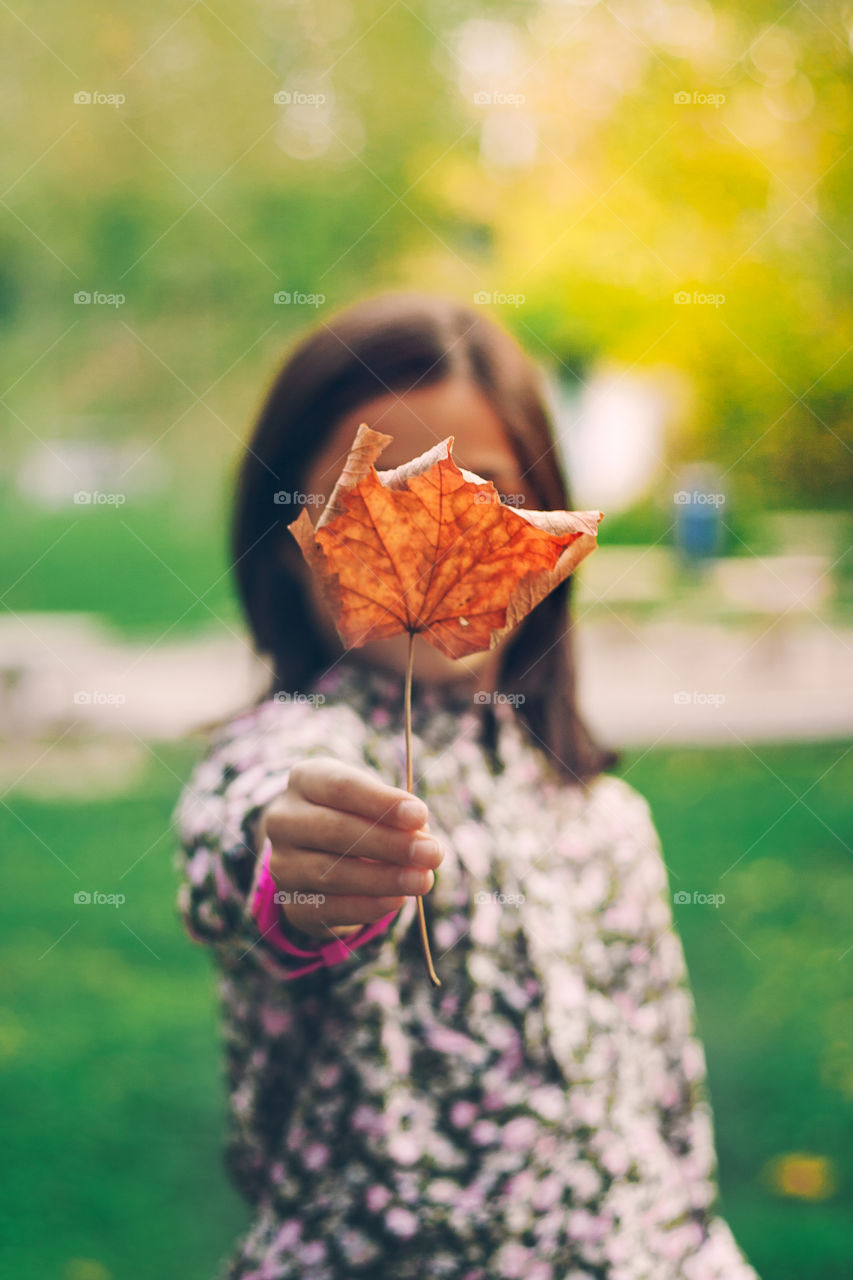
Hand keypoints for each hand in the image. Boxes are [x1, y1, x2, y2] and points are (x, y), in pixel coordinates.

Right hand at [259, 757, 443, 940]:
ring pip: (332, 873)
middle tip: (432, 853)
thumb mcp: (372, 801)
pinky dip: (367, 906)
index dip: (382, 802)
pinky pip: (329, 908)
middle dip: (390, 843)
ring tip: (423, 881)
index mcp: (304, 780)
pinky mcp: (291, 902)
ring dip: (384, 879)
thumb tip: (421, 839)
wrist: (317, 852)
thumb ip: (396, 815)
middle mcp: (284, 819)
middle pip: (336, 831)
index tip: (421, 814)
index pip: (341, 787)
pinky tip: (397, 900)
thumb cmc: (356, 814)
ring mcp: (282, 863)